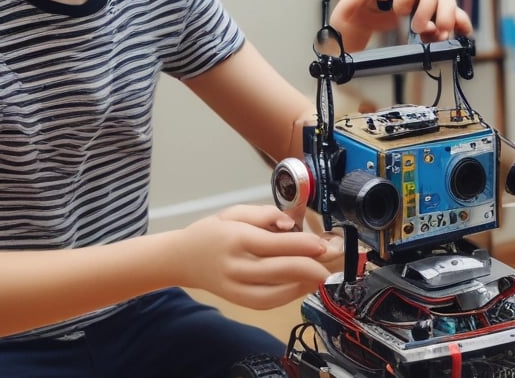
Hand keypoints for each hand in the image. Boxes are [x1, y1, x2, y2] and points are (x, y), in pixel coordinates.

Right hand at [177, 204, 331, 308]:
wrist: (182, 259)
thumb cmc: (212, 232)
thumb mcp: (234, 212)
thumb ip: (264, 214)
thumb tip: (290, 223)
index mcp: (236, 238)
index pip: (276, 243)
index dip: (304, 244)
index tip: (322, 243)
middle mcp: (237, 265)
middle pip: (281, 269)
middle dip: (312, 265)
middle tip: (331, 259)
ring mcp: (237, 287)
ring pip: (278, 291)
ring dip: (306, 284)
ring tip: (323, 274)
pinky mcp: (240, 301)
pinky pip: (270, 301)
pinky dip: (291, 295)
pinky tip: (305, 285)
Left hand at [330, 0, 473, 50]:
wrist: (353, 44)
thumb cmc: (350, 25)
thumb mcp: (344, 12)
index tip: (391, 1)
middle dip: (424, 4)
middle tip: (416, 26)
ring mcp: (423, 5)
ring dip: (445, 15)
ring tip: (438, 34)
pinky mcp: (434, 21)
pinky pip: (454, 16)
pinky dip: (460, 22)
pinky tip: (463, 32)